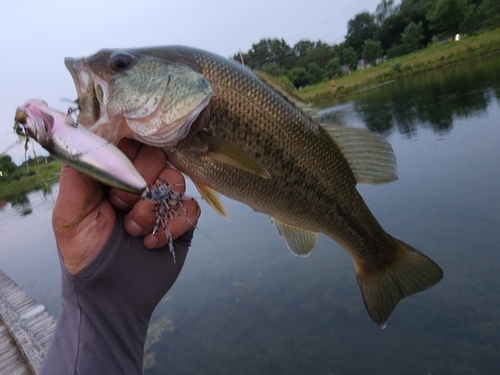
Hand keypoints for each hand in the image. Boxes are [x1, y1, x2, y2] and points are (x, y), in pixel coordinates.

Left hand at [52, 138, 198, 274]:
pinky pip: (191, 206)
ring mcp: (163, 200)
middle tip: (121, 207)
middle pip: (157, 155)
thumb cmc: (84, 254)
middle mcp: (141, 182)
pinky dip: (173, 224)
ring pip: (175, 179)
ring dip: (152, 208)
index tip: (116, 175)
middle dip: (138, 183)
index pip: (129, 142)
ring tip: (134, 231)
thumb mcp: (68, 214)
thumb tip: (85, 138)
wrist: (109, 295)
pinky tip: (152, 242)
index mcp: (114, 173)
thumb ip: (77, 174)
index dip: (126, 154)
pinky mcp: (181, 220)